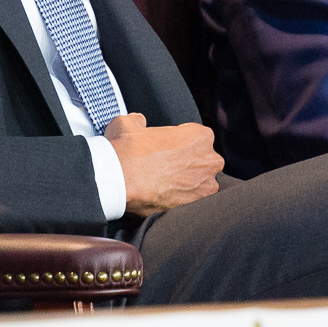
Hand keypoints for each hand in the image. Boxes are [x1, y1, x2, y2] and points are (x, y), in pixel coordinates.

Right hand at [104, 110, 222, 214]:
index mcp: (200, 136)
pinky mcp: (196, 206)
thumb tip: (139, 121)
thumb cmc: (125, 150)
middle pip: (203, 161)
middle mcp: (209, 160)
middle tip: (164, 167)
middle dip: (188, 164)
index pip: (196, 138)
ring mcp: (206, 185)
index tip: (167, 149)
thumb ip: (139, 120)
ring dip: (186, 183)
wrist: (117, 181)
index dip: (180, 143)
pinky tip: (163, 195)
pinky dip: (181, 199)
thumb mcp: (127, 123)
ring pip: (200, 182)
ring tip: (162, 184)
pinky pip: (193, 201)